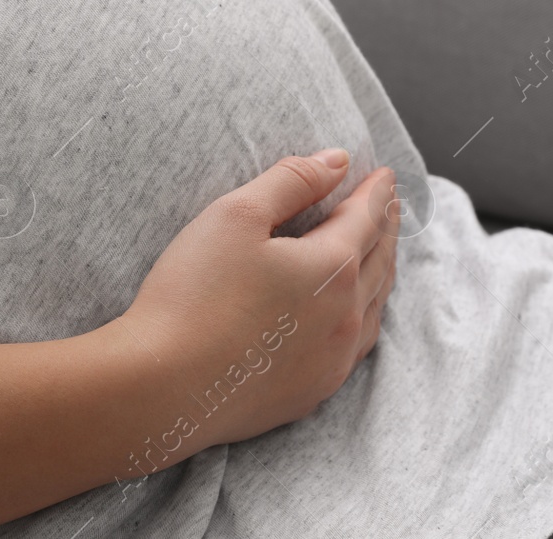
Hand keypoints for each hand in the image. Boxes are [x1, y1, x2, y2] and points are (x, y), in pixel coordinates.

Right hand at [114, 149, 399, 450]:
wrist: (163, 388)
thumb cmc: (193, 295)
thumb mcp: (235, 214)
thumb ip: (291, 181)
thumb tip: (337, 161)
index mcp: (332, 268)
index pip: (367, 218)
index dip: (377, 193)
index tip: (387, 176)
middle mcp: (346, 317)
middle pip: (380, 260)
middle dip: (386, 228)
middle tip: (389, 206)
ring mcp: (333, 361)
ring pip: (375, 307)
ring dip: (382, 271)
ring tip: (381, 252)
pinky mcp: (313, 392)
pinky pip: (357, 347)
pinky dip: (366, 316)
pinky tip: (356, 316)